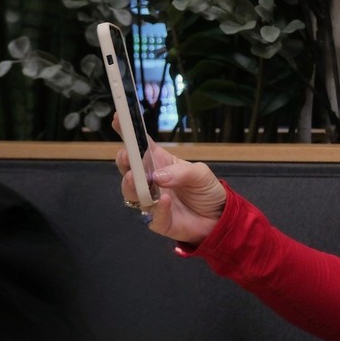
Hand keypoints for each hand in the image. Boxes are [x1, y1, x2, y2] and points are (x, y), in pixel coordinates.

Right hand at [114, 122, 226, 243]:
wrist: (219, 217)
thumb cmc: (206, 190)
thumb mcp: (201, 174)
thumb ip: (182, 172)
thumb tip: (158, 176)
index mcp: (160, 164)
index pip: (142, 146)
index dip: (130, 133)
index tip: (120, 119)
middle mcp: (151, 182)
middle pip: (129, 169)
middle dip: (124, 161)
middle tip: (126, 154)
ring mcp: (151, 201)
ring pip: (132, 193)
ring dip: (131, 185)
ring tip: (134, 177)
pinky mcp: (158, 221)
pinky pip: (153, 216)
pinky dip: (157, 208)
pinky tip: (164, 200)